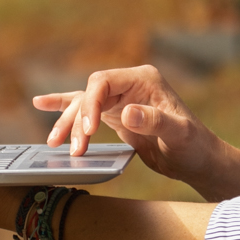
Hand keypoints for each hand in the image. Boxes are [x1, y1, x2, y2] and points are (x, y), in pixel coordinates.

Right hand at [34, 64, 224, 188]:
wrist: (198, 160)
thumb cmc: (194, 145)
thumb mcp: (179, 134)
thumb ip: (155, 121)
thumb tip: (127, 112)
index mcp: (143, 79)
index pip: (102, 82)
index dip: (89, 105)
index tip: (87, 131)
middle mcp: (129, 84)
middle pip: (88, 94)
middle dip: (76, 121)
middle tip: (72, 148)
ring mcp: (121, 98)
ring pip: (83, 104)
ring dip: (67, 123)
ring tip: (53, 143)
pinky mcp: (115, 114)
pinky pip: (85, 107)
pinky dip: (64, 107)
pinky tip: (42, 103)